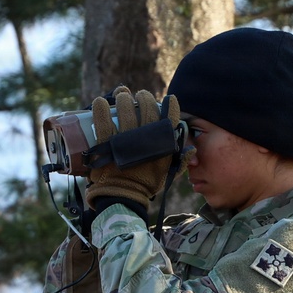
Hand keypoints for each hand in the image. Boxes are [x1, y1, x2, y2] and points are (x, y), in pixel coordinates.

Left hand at [84, 87, 181, 212]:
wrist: (123, 196)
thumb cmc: (147, 184)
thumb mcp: (168, 173)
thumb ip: (181, 161)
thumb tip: (192, 149)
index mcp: (162, 143)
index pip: (170, 115)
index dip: (170, 104)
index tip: (167, 99)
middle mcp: (146, 137)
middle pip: (146, 106)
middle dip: (143, 97)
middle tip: (138, 97)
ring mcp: (126, 137)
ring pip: (125, 108)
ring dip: (123, 98)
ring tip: (122, 97)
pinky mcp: (107, 141)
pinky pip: (103, 119)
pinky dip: (101, 107)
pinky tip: (100, 101)